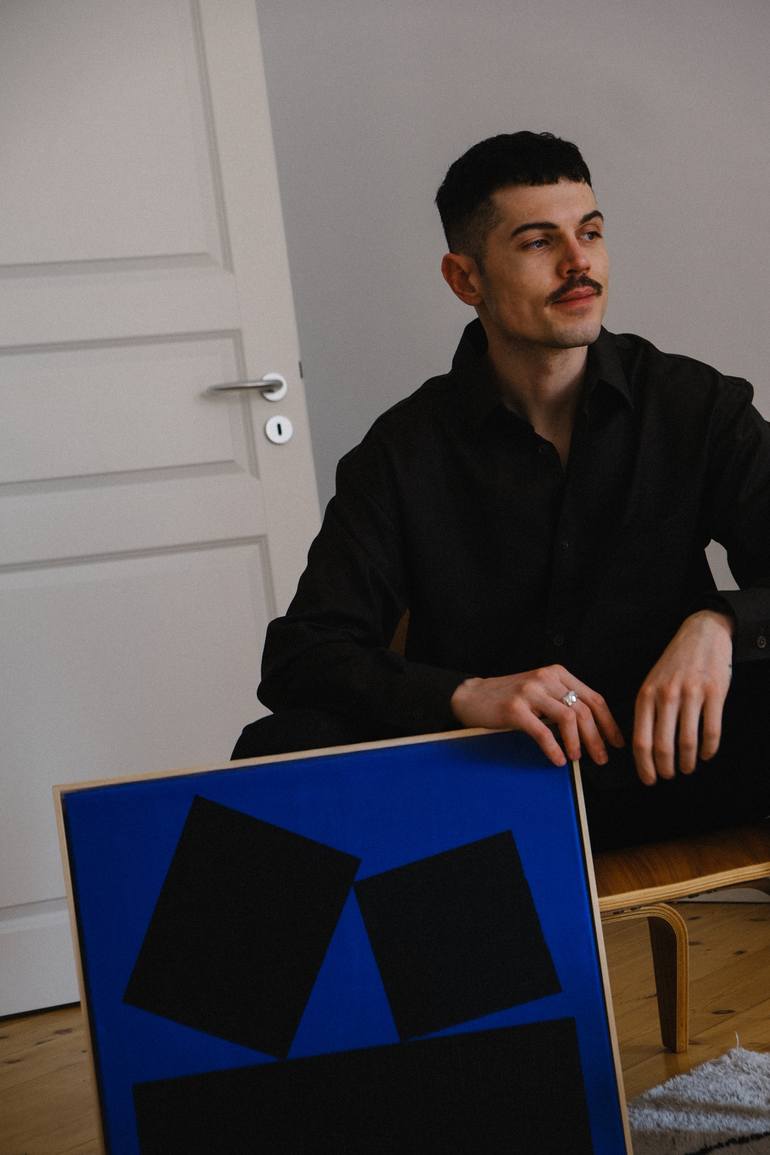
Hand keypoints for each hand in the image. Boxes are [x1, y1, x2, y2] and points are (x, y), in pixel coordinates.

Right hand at [450, 664, 624, 766]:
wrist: (470, 696)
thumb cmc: (507, 698)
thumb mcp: (539, 692)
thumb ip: (561, 702)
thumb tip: (592, 730)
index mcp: (557, 673)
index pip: (593, 698)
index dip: (608, 723)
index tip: (616, 742)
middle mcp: (545, 678)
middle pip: (584, 710)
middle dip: (597, 737)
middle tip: (601, 758)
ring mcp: (529, 691)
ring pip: (568, 718)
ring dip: (578, 743)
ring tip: (578, 758)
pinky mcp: (514, 708)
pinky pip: (543, 732)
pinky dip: (554, 749)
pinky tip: (557, 760)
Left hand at [632, 610, 733, 784]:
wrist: (702, 634)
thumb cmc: (675, 663)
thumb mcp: (652, 682)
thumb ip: (647, 710)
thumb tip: (642, 747)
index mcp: (646, 695)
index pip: (641, 740)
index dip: (644, 765)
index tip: (649, 779)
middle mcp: (666, 695)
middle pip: (662, 745)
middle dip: (665, 768)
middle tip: (669, 776)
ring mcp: (691, 694)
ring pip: (687, 742)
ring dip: (687, 762)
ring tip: (687, 768)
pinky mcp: (714, 693)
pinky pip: (711, 730)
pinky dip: (709, 749)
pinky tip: (706, 754)